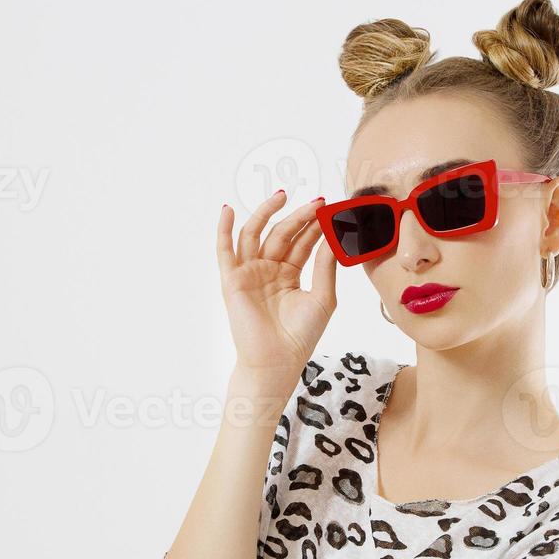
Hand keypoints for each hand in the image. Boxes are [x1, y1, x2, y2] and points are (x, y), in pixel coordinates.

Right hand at [217, 191, 337, 385]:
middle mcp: (268, 270)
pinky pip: (225, 250)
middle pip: (282, 234)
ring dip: (266, 213)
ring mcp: (249, 273)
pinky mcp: (232, 280)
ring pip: (255, 234)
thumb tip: (334, 235)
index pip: (302, 242)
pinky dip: (224, 229)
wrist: (277, 362)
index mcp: (289, 274)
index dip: (315, 225)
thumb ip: (325, 266)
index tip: (331, 209)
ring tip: (282, 196)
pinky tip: (229, 210)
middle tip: (317, 202)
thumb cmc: (300, 336)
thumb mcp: (322, 297)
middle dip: (299, 217)